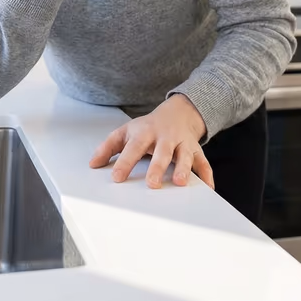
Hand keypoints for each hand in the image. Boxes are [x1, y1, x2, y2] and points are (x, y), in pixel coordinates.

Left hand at [89, 94, 212, 189]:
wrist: (179, 112)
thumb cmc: (148, 127)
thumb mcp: (126, 131)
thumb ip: (108, 147)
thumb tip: (92, 164)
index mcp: (145, 133)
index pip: (133, 148)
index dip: (125, 162)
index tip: (117, 178)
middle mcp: (165, 137)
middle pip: (162, 152)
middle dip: (158, 167)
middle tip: (152, 184)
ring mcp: (182, 143)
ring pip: (185, 155)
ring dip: (184, 168)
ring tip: (180, 182)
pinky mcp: (196, 149)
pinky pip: (204, 162)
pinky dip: (207, 175)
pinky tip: (208, 188)